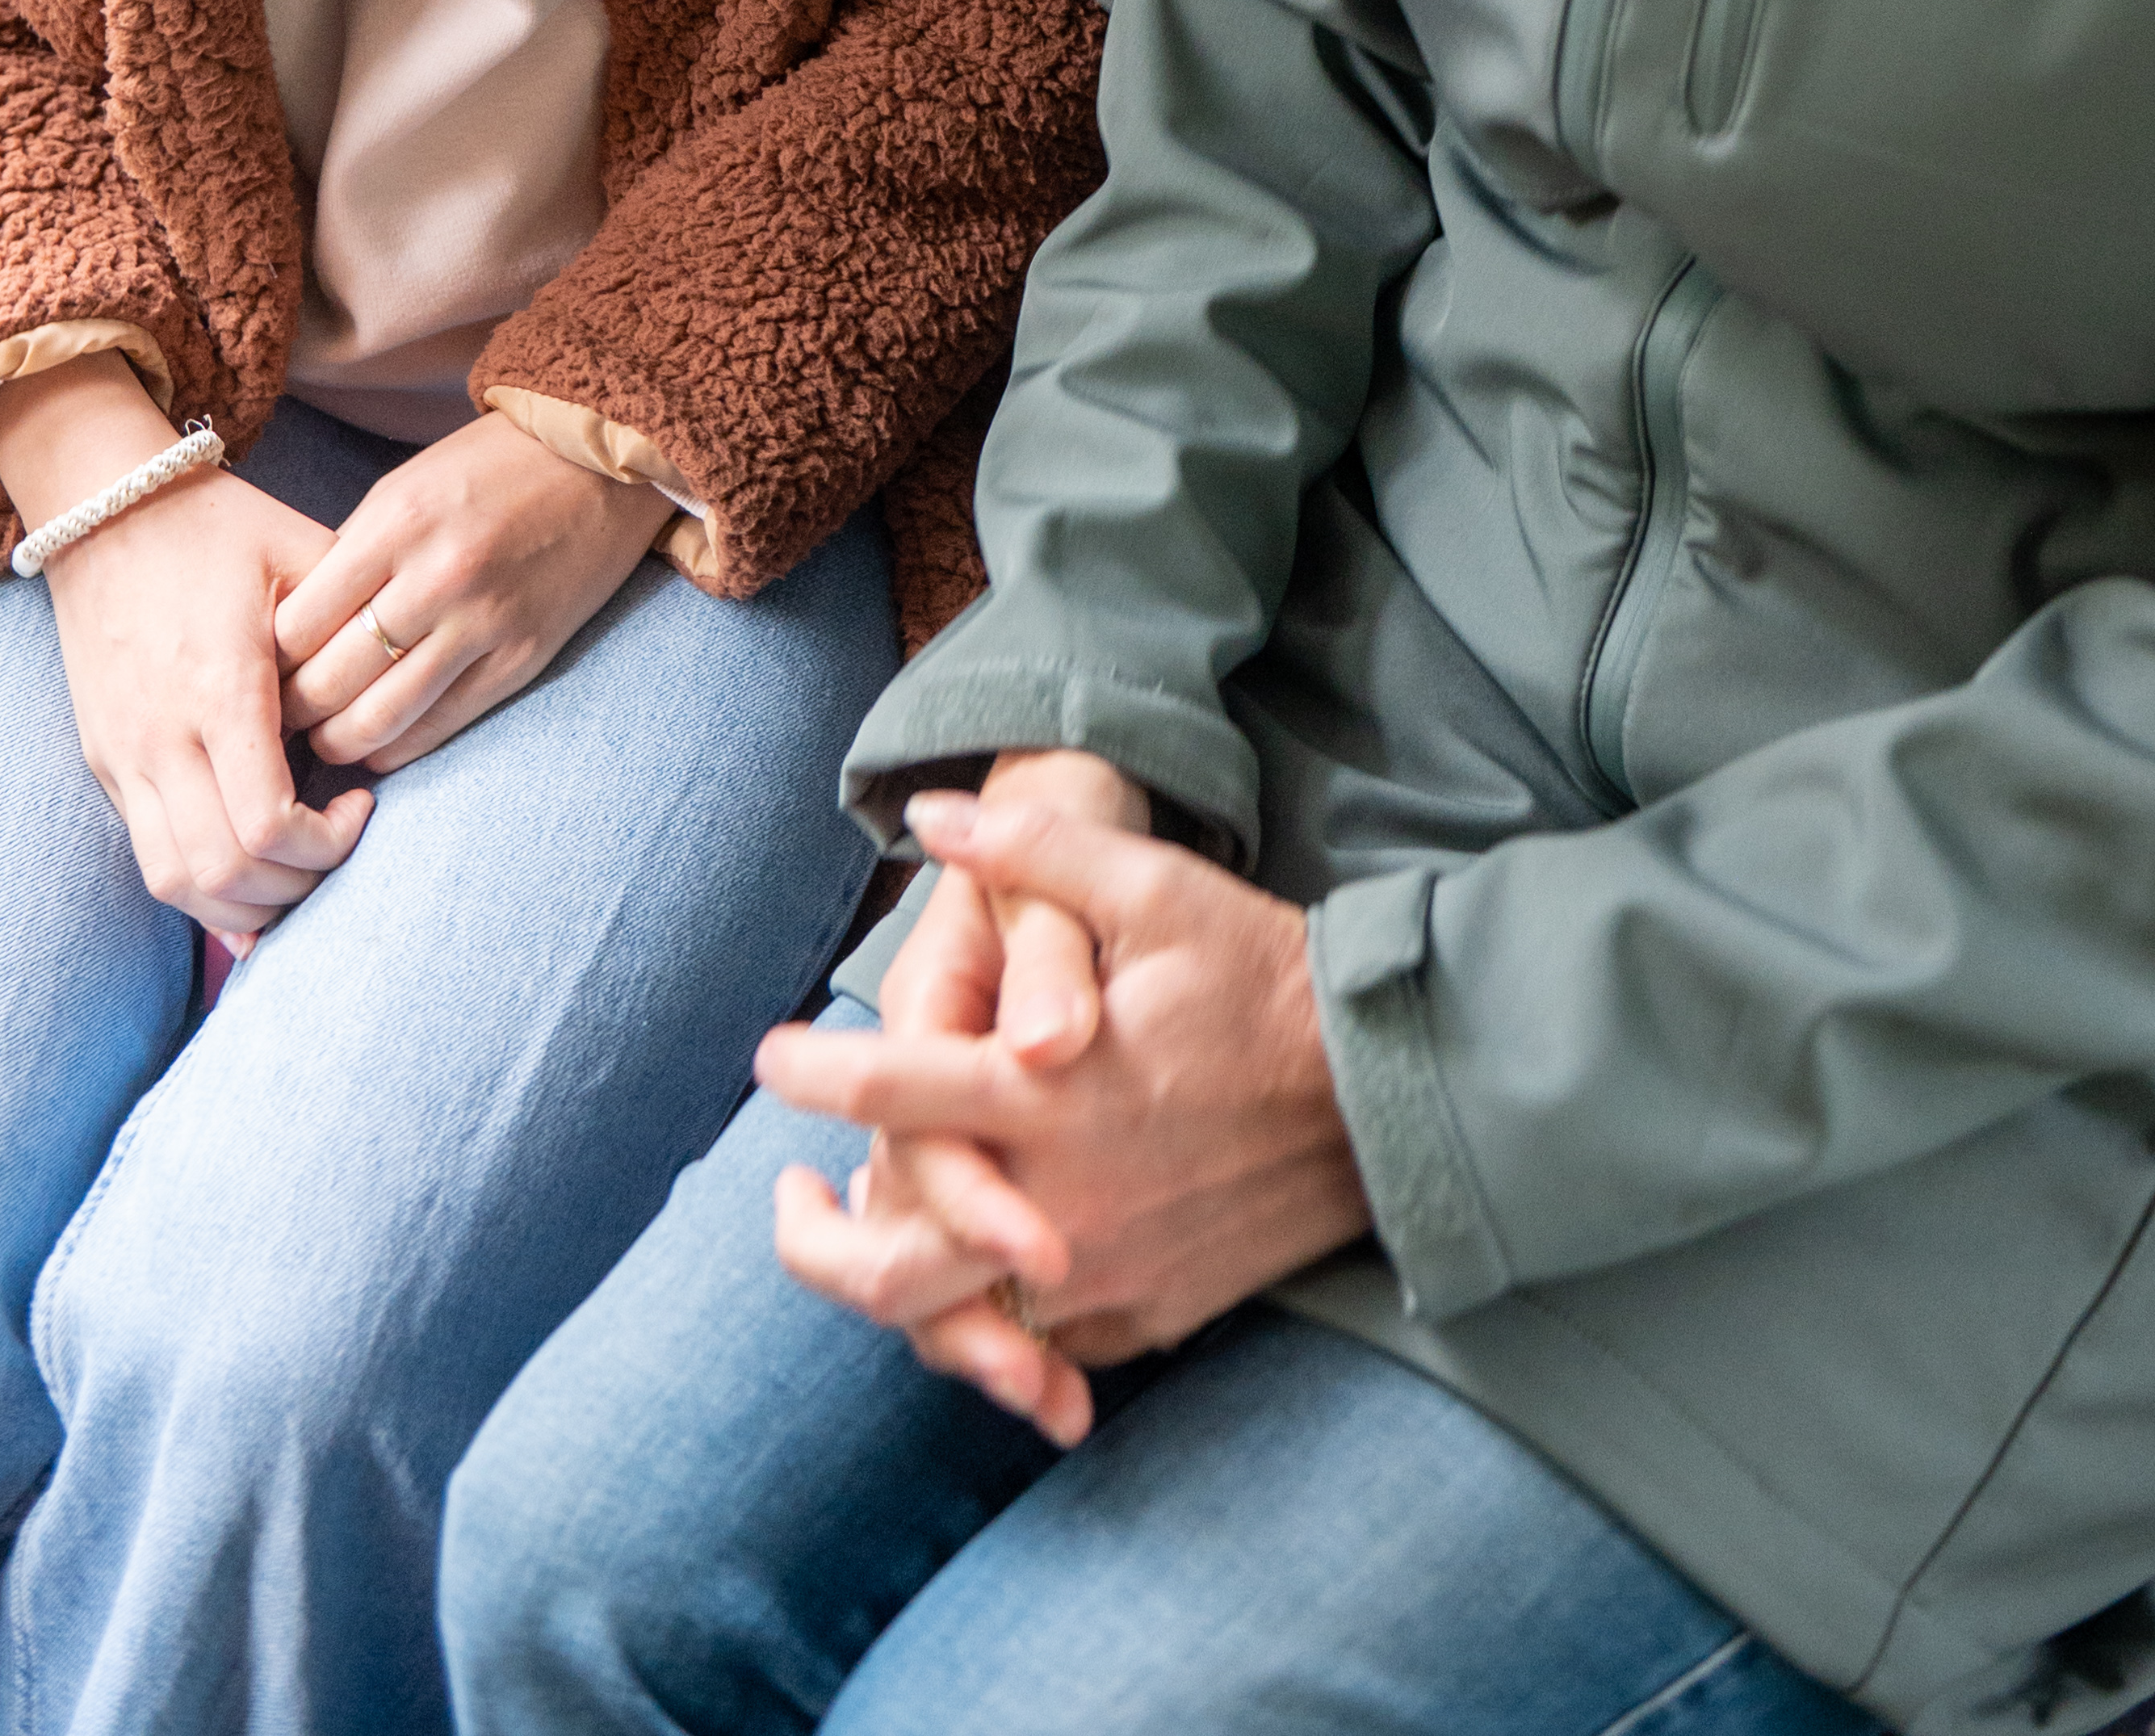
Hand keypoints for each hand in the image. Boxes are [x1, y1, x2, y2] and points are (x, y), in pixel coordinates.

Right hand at [0, 356, 370, 945]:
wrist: (102, 509)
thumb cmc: (215, 526)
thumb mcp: (299, 551)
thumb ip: (353, 620)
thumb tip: (411, 669)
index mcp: (220, 687)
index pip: (269, 824)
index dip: (328, 844)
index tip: (365, 804)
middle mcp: (160, 736)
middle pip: (226, 873)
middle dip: (297, 885)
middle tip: (340, 847)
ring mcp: (122, 756)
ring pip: (177, 883)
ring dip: (245, 902)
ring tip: (299, 870)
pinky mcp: (103, 761)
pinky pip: (147, 856)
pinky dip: (200, 888)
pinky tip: (248, 882)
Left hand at [274, 413, 674, 772]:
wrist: (601, 461)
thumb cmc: (490, 469)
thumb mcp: (405, 489)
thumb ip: (353, 556)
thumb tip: (295, 635)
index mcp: (397, 523)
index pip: (298, 624)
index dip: (266, 662)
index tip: (258, 674)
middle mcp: (437, 576)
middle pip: (330, 680)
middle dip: (292, 713)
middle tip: (277, 722)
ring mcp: (484, 622)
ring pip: (380, 718)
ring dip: (338, 742)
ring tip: (323, 740)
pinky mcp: (523, 657)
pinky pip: (440, 726)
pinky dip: (396, 748)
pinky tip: (377, 747)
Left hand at [761, 779, 1370, 1444]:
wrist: (1383, 1093)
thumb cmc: (1261, 977)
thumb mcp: (1155, 887)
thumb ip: (1032, 850)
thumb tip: (927, 815)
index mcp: (1051, 1093)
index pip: (893, 1094)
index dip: (815, 1076)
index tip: (770, 1061)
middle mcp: (1063, 1199)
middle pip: (892, 1269)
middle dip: (815, 1243)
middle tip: (790, 1194)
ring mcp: (1105, 1271)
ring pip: (956, 1324)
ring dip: (891, 1283)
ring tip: (866, 1226)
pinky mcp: (1146, 1313)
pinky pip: (1038, 1339)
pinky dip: (985, 1314)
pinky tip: (968, 1263)